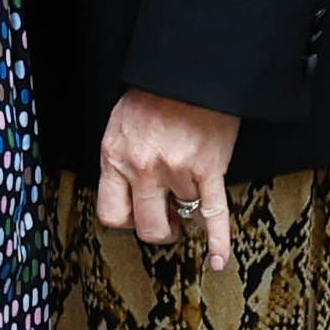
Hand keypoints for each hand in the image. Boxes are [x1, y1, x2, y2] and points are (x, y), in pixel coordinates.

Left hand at [93, 91, 244, 278]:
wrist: (187, 70)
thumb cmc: (154, 94)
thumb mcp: (120, 125)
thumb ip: (120, 160)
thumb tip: (130, 192)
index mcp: (115, 157)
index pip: (111, 213)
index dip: (127, 221)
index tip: (138, 216)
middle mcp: (142, 169)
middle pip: (147, 225)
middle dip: (160, 229)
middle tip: (169, 223)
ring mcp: (175, 171)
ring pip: (183, 213)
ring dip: (188, 210)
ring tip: (191, 198)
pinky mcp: (208, 169)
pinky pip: (213, 214)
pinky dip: (217, 240)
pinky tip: (217, 260)